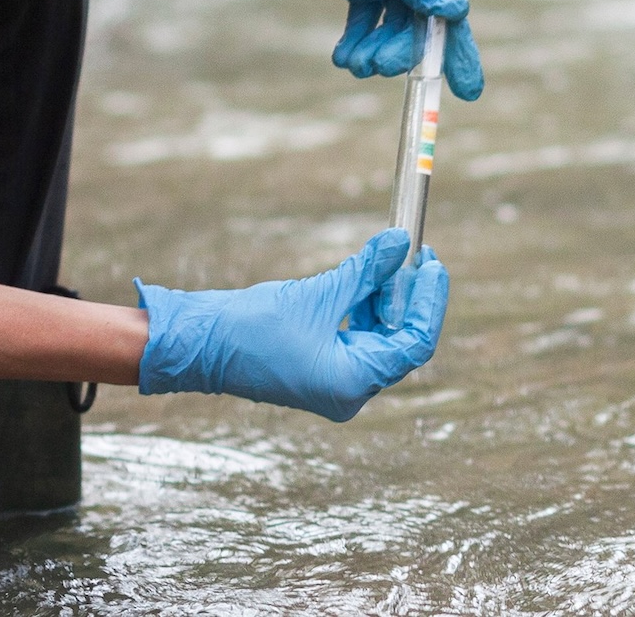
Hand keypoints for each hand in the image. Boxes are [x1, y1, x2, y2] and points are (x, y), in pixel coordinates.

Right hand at [134, 229, 447, 420]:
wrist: (201, 343)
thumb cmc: (253, 326)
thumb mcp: (318, 294)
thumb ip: (365, 271)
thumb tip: (400, 243)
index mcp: (353, 383)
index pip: (414, 343)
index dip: (429, 301)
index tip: (432, 262)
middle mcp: (349, 390)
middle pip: (399, 341)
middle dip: (408, 296)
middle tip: (415, 253)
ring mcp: (334, 382)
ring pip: (378, 337)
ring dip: (385, 298)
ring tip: (389, 257)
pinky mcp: (320, 369)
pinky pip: (355, 338)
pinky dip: (363, 308)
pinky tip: (365, 277)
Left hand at [202, 0, 483, 100]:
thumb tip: (456, 8)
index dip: (455, 43)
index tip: (465, 88)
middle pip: (422, 18)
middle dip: (402, 49)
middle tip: (379, 68)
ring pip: (395, 27)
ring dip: (376, 50)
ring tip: (353, 64)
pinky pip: (370, 25)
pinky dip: (359, 43)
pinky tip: (343, 57)